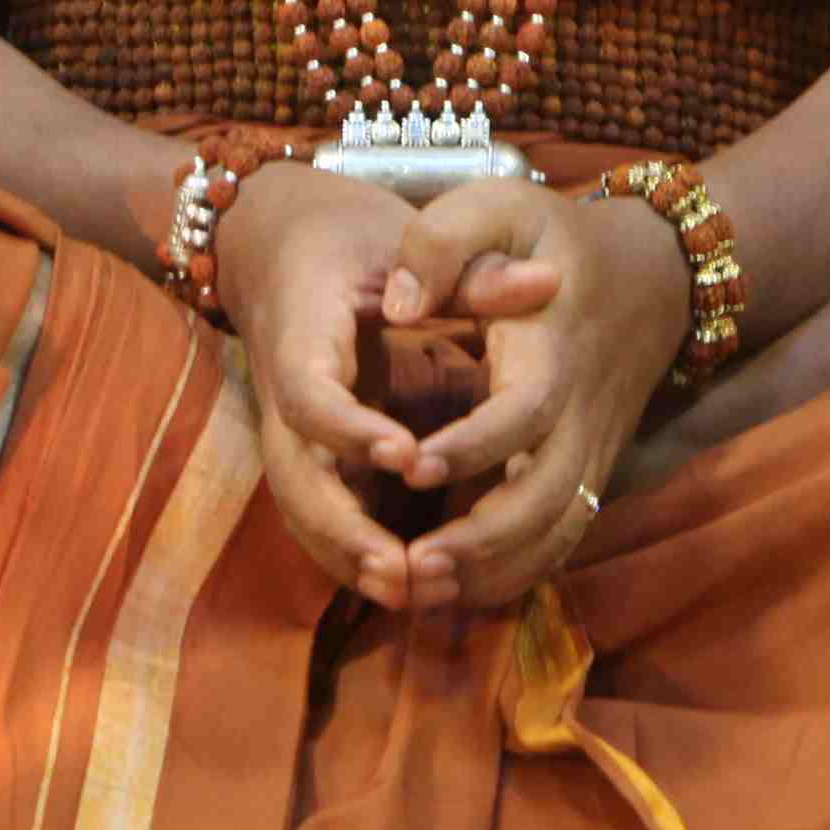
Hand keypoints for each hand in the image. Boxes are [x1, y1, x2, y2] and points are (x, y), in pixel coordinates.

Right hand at [211, 159, 463, 607]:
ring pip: (299, 506)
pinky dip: (349, 552)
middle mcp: (282, 388)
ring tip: (410, 592)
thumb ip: (474, 271)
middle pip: (292, 473)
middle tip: (405, 566)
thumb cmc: (354, 236)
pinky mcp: (306, 450)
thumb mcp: (408, 237)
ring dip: (347, 555)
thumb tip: (548, 283)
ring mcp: (287, 427)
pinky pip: (316, 511)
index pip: (308, 394)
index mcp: (301, 329)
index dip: (350, 430)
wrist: (283, 239)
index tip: (408, 454)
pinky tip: (404, 587)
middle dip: (343, 527)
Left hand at [367, 178, 690, 613]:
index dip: (471, 446)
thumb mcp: (500, 205)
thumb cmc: (557, 239)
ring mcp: (592, 451)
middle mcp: (581, 414)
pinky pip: (564, 537)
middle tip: (411, 563)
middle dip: (482, 540)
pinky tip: (459, 589)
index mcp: (553, 351)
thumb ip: (441, 242)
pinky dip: (518, 572)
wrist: (653, 275)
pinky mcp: (591, 472)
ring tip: (423, 588)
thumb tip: (396, 303)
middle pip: (546, 497)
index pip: (522, 413)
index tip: (411, 464)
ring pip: (558, 531)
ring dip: (495, 570)